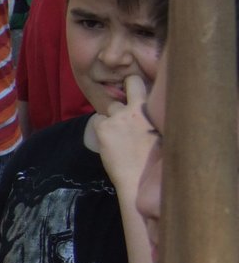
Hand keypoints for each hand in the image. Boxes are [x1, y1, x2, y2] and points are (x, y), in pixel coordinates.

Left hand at [93, 74, 153, 193]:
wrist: (141, 180)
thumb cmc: (156, 160)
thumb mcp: (165, 131)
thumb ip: (157, 115)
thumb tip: (155, 104)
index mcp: (154, 109)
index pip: (145, 81)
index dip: (140, 85)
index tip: (137, 91)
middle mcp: (137, 108)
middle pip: (129, 84)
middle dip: (127, 89)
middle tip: (127, 104)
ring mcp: (118, 117)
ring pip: (110, 107)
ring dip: (113, 116)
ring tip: (119, 135)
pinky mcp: (103, 128)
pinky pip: (97, 119)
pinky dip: (101, 128)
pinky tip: (110, 141)